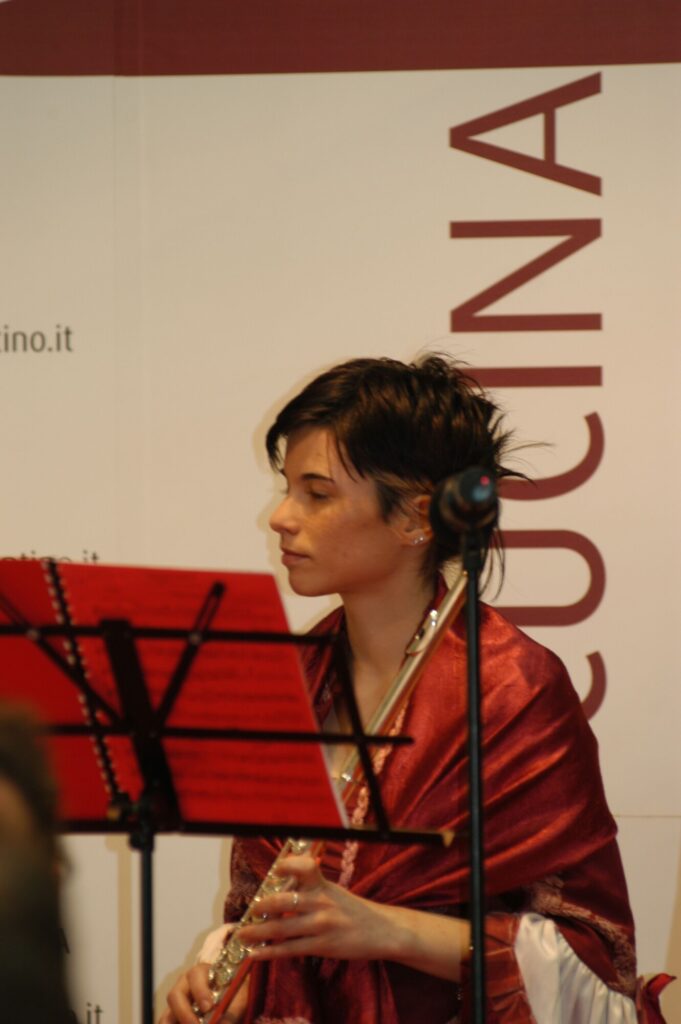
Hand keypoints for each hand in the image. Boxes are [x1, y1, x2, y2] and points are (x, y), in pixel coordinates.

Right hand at [157, 964, 249, 1023]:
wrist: (235, 999)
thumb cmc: (237, 991)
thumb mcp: (240, 995)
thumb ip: (233, 1008)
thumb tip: (221, 1023)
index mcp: (200, 973)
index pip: (195, 976)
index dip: (200, 991)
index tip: (208, 1007)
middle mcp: (184, 986)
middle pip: (174, 996)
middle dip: (184, 1013)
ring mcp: (177, 1004)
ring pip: (167, 1015)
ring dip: (175, 1023)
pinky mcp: (175, 1017)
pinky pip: (168, 1023)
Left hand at [237, 853, 392, 962]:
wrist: (382, 931)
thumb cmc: (353, 910)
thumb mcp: (334, 891)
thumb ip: (310, 889)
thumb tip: (280, 890)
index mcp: (324, 884)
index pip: (305, 867)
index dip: (287, 866)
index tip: (274, 870)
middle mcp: (321, 902)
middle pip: (284, 902)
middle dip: (262, 907)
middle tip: (250, 911)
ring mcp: (321, 925)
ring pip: (281, 929)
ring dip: (257, 933)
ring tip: (242, 935)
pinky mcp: (322, 946)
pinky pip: (290, 950)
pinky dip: (269, 953)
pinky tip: (255, 954)